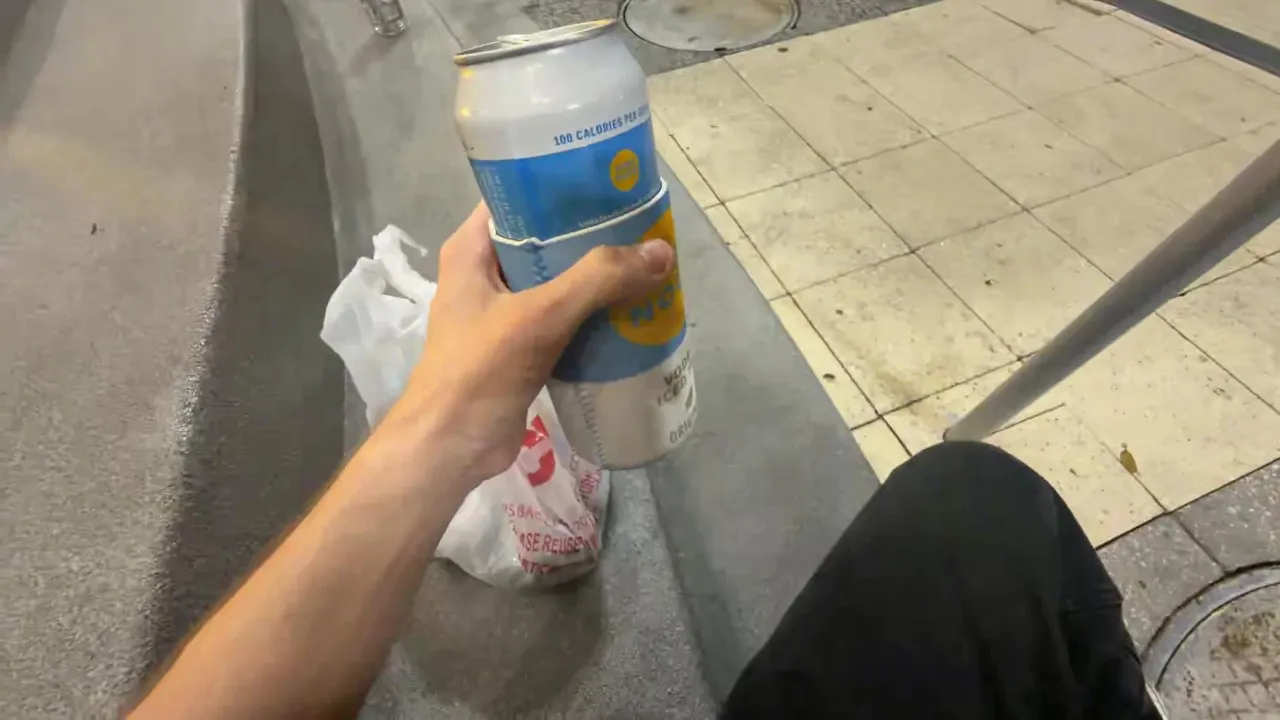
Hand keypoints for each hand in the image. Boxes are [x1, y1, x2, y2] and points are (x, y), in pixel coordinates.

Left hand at [381, 203, 674, 488]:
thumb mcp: (542, 315)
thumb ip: (599, 279)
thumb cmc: (482, 369)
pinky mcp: (518, 350)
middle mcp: (483, 275)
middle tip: (642, 228)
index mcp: (471, 250)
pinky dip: (591, 318)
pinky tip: (629, 316)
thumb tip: (661, 252)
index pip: (518, 198)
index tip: (611, 183)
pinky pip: (562, 322)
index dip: (561, 186)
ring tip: (645, 268)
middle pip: (544, 241)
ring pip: (556, 283)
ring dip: (596, 280)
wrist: (452, 446)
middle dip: (591, 237)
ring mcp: (500, 315)